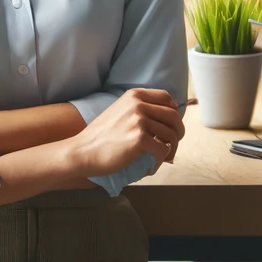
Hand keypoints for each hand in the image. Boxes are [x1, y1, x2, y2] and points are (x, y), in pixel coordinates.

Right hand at [68, 89, 184, 177]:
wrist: (82, 151)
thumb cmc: (100, 136)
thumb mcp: (120, 111)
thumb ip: (140, 109)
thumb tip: (166, 119)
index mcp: (134, 95)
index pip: (167, 98)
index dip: (174, 112)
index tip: (171, 125)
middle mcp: (138, 104)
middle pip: (174, 117)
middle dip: (178, 133)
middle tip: (172, 145)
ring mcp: (139, 121)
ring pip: (172, 135)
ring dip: (171, 150)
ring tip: (161, 158)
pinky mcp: (139, 139)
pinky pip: (163, 150)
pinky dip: (160, 161)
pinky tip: (151, 166)